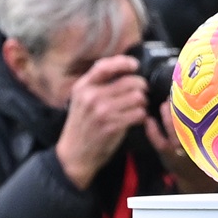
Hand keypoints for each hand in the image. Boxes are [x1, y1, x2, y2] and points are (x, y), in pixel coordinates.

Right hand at [55, 54, 148, 190]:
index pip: (106, 66)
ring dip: (142, 102)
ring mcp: (102, 112)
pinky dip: (141, 116)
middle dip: (141, 86)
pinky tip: (137, 118)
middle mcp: (92, 96)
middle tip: (141, 93)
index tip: (134, 66)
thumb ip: (96, 84)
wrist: (74, 155)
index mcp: (83, 87)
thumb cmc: (81, 125)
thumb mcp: (80, 100)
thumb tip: (120, 68)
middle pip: (129, 82)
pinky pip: (138, 114)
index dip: (124, 62)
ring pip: (137, 97)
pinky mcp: (113, 126)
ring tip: (138, 106)